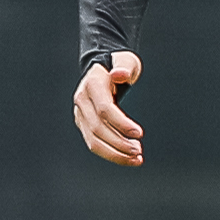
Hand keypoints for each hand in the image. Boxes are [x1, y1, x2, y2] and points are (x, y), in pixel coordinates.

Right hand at [73, 51, 144, 166]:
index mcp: (92, 85)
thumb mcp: (126, 61)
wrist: (104, 69)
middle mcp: (82, 101)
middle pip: (98, 129)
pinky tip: (127, 158)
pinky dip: (111, 154)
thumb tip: (119, 75)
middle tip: (139, 150)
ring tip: (136, 158)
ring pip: (93, 141)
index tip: (139, 133)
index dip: (121, 123)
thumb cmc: (118, 66)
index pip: (104, 109)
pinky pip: (94, 143)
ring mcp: (81, 114)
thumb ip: (124, 67)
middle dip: (119, 143)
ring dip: (115, 154)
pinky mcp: (84, 124)